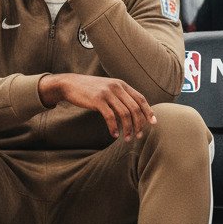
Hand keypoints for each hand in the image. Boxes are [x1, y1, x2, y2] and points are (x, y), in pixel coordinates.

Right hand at [40, 73, 155, 140]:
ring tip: (127, 139)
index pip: (141, 99)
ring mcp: (107, 93)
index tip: (153, 124)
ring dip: (127, 129)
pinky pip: (110, 117)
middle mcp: (116, 87)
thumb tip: (133, 111)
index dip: (148, 112)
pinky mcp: (97, 100)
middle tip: (138, 136)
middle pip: (134, 109)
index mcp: (121, 84)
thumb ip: (120, 95)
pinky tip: (114, 134)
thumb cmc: (89, 89)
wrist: (69, 84)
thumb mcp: (107, 88)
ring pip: (124, 114)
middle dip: (139, 125)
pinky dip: (114, 127)